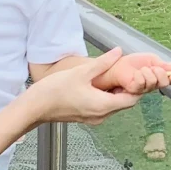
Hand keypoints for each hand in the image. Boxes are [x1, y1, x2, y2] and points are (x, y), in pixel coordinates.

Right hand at [22, 48, 147, 125]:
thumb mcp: (81, 72)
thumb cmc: (54, 91)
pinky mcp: (87, 117)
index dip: (137, 86)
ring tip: (115, 77)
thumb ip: (103, 62)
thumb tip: (118, 51)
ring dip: (118, 92)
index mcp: (103, 106)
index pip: (131, 99)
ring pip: (115, 106)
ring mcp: (94, 118)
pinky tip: (102, 85)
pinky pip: (105, 108)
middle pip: (125, 103)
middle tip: (128, 73)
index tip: (136, 74)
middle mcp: (101, 116)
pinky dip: (108, 97)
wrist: (33, 108)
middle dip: (129, 88)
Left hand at [93, 51, 170, 94]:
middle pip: (165, 83)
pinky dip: (140, 76)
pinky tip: (136, 73)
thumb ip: (163, 65)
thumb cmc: (133, 63)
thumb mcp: (151, 60)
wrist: (117, 64)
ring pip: (154, 83)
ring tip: (141, 69)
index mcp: (158, 76)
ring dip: (148, 73)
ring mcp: (144, 89)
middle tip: (153, 67)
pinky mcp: (134, 90)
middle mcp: (153, 85)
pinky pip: (141, 84)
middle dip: (161, 73)